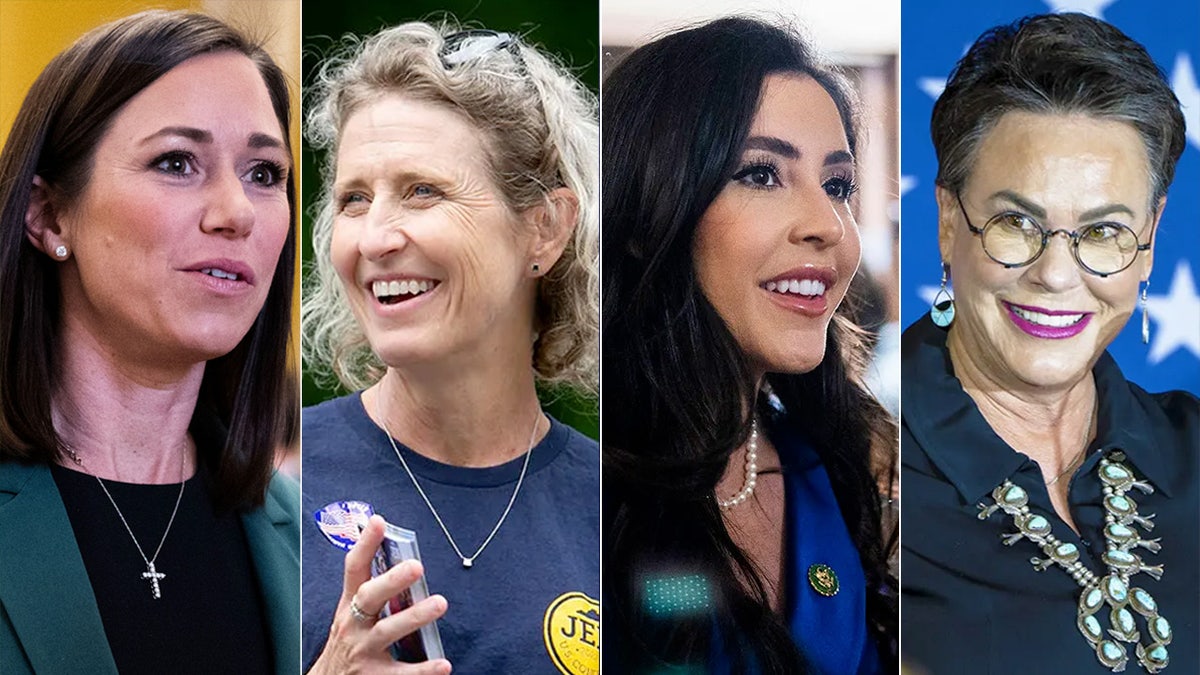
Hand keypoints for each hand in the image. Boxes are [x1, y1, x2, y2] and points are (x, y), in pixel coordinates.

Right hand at [310, 515, 450, 673]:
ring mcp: (362, 651)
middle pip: (369, 597)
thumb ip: (371, 590)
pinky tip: (443, 664)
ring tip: (439, 603)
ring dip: (414, 616)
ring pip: (387, 631)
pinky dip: (423, 670)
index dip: (365, 545)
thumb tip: (401, 558)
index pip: (354, 569)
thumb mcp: (350, 615)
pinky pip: (401, 674)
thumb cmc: (348, 644)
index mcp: (349, 606)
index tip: (378, 522)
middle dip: (391, 580)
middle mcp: (353, 625)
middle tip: (416, 566)